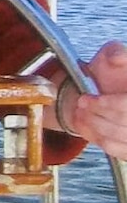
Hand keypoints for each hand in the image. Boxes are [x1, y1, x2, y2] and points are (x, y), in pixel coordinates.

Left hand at [66, 41, 126, 159]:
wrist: (102, 90)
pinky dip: (98, 139)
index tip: (89, 99)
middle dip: (99, 115)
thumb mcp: (111, 55)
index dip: (110, 105)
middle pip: (125, 123)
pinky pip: (117, 150)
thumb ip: (115, 52)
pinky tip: (84, 125)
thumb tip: (117, 58)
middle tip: (80, 105)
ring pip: (120, 139)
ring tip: (80, 114)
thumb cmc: (111, 73)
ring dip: (95, 127)